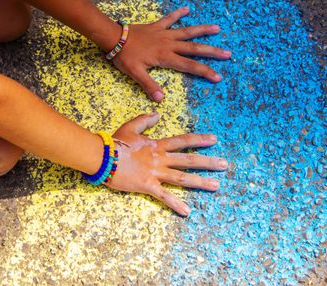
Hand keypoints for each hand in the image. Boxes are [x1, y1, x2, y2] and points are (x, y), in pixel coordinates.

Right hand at [104, 112, 226, 215]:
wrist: (102, 156)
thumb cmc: (115, 143)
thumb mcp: (131, 127)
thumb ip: (145, 120)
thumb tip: (158, 114)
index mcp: (157, 145)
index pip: (183, 141)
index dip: (199, 139)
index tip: (214, 140)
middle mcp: (160, 159)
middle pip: (188, 160)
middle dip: (208, 162)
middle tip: (224, 165)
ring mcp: (155, 173)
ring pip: (182, 178)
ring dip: (200, 182)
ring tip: (216, 186)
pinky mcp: (147, 186)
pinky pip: (164, 196)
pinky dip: (175, 204)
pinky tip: (187, 211)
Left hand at [112, 6, 230, 101]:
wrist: (114, 37)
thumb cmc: (124, 57)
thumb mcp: (135, 74)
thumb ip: (149, 85)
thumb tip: (160, 99)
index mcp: (165, 57)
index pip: (189, 66)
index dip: (204, 72)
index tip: (218, 77)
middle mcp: (169, 44)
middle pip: (194, 48)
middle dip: (212, 51)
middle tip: (227, 53)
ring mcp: (164, 33)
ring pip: (187, 31)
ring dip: (202, 30)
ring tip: (217, 28)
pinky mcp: (157, 26)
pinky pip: (170, 18)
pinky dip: (178, 13)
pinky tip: (187, 8)